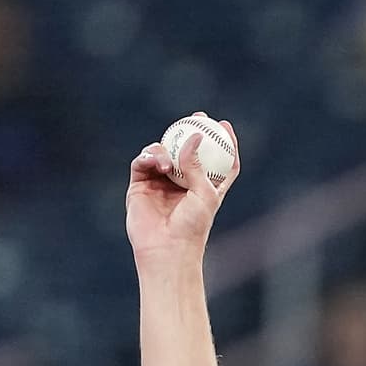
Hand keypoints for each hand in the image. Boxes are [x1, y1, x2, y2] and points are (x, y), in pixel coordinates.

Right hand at [126, 114, 239, 264]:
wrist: (166, 248)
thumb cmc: (192, 227)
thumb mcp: (203, 194)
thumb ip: (197, 165)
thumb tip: (195, 136)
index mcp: (205, 188)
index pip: (217, 162)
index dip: (223, 143)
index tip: (224, 125)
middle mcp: (183, 183)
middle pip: (188, 151)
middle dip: (191, 131)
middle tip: (196, 117)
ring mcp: (161, 183)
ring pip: (163, 153)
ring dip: (167, 150)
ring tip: (168, 162)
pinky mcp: (141, 185)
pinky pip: (143, 162)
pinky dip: (149, 157)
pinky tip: (156, 163)